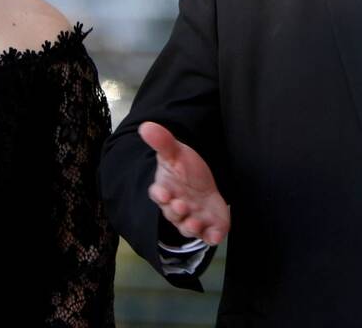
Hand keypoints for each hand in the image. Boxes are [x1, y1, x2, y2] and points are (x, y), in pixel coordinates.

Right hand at [139, 121, 229, 245]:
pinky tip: (216, 234)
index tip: (163, 192)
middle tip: (180, 205)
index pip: (158, 194)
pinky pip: (209, 235)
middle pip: (173, 213)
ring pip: (188, 227)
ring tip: (195, 222)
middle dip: (176, 211)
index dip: (159, 194)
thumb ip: (163, 142)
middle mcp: (176, 208)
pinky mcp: (209, 226)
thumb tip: (146, 125)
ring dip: (191, 226)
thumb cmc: (185, 170)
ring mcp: (193, 218)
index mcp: (165, 190)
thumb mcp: (176, 153)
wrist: (204, 183)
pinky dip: (212, 236)